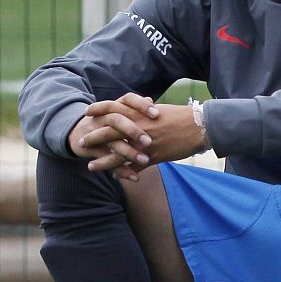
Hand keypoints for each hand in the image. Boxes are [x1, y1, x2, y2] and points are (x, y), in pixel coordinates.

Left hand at [69, 95, 207, 181]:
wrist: (200, 127)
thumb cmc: (180, 117)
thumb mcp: (159, 110)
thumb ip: (144, 111)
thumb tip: (138, 106)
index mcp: (139, 112)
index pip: (113, 108)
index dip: (98, 110)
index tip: (86, 112)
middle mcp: (139, 126)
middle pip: (109, 132)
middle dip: (93, 138)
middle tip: (80, 143)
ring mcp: (145, 143)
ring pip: (118, 154)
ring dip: (103, 161)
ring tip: (91, 166)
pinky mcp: (153, 156)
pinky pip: (134, 166)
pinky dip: (123, 172)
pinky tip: (115, 175)